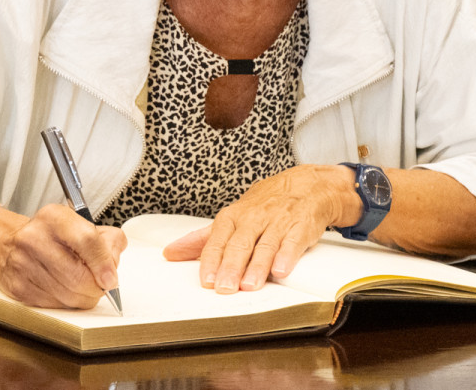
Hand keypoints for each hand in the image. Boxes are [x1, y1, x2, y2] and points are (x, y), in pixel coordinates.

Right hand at [0, 203, 125, 308]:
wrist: (6, 244)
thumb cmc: (48, 236)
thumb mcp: (79, 225)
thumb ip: (106, 241)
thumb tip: (113, 263)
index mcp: (54, 218)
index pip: (87, 240)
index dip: (103, 263)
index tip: (111, 278)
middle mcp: (35, 238)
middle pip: (79, 276)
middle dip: (96, 287)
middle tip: (100, 284)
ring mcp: (23, 264)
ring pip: (69, 297)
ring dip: (83, 297)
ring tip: (81, 285)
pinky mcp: (19, 287)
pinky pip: (55, 306)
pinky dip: (66, 303)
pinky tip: (63, 289)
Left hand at [162, 164, 356, 292]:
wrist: (305, 186)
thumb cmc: (263, 206)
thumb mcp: (231, 218)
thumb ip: (202, 239)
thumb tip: (170, 253)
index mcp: (232, 217)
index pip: (217, 240)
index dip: (211, 260)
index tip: (205, 280)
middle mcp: (253, 219)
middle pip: (239, 245)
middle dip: (231, 267)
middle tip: (224, 289)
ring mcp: (277, 223)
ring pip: (264, 246)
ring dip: (256, 267)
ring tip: (249, 286)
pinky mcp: (300, 228)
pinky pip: (292, 242)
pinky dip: (286, 256)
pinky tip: (281, 271)